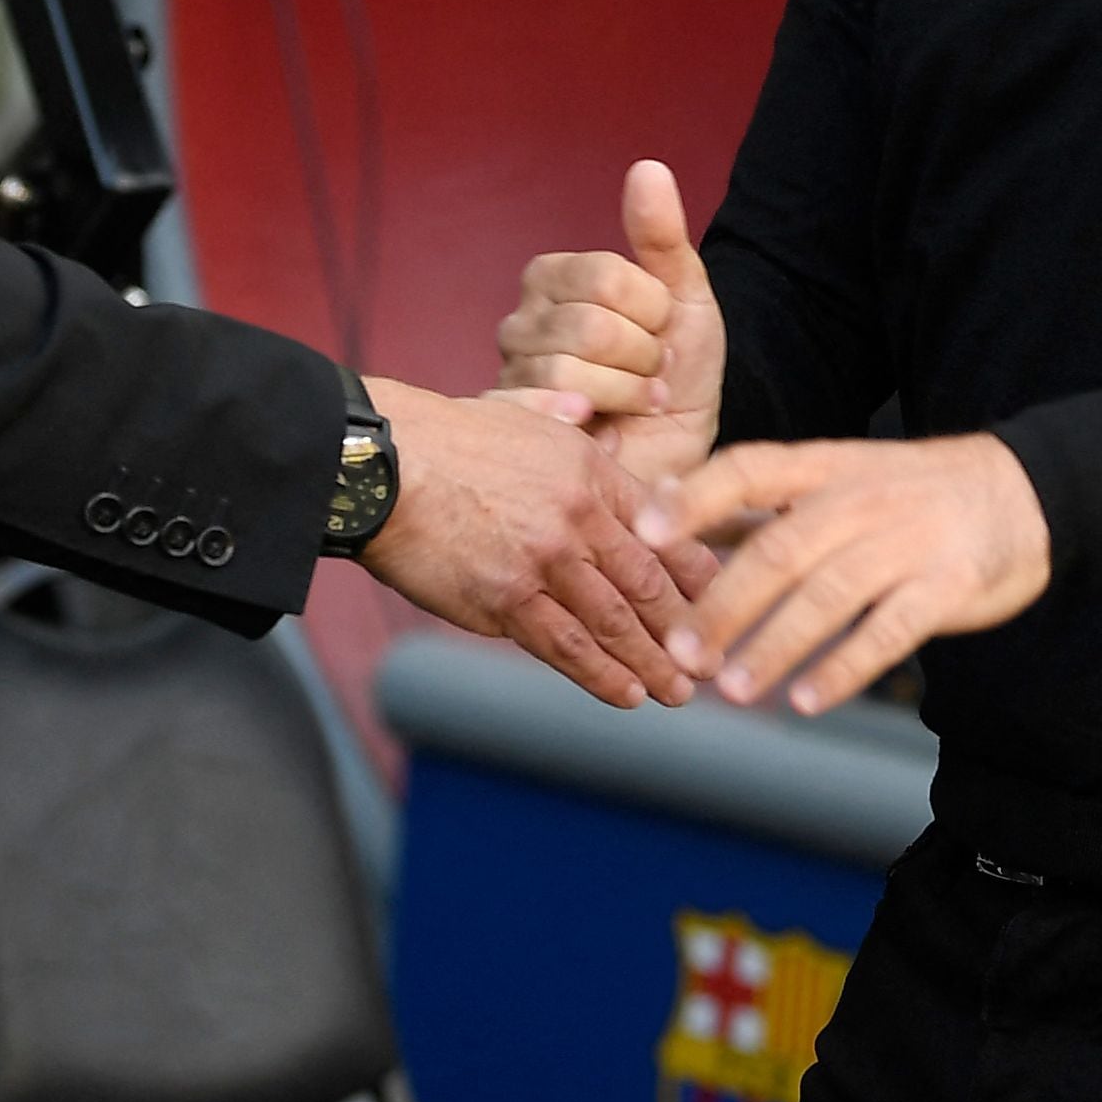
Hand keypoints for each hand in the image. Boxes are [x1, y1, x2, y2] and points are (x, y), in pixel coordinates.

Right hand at [359, 378, 709, 707]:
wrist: (381, 464)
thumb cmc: (439, 435)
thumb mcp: (515, 409)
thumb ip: (559, 414)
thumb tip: (585, 408)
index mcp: (587, 470)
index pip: (661, 527)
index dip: (696, 569)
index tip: (719, 597)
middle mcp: (578, 516)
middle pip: (648, 583)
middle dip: (687, 629)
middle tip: (709, 663)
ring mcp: (545, 561)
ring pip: (615, 623)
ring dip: (652, 664)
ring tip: (676, 693)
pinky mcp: (505, 600)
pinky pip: (565, 646)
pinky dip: (601, 674)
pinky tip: (626, 694)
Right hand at [499, 159, 725, 489]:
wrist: (679, 452)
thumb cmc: (678, 374)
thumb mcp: (684, 298)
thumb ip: (662, 237)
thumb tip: (649, 168)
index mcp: (554, 279)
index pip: (605, 277)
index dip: (653, 311)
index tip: (663, 332)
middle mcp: (521, 321)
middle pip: (590, 327)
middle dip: (642, 359)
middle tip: (651, 376)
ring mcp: (512, 375)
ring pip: (568, 375)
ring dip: (625, 396)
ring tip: (634, 405)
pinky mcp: (513, 428)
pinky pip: (545, 415)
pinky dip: (591, 424)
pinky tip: (604, 430)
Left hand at [639, 434, 1051, 715]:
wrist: (1023, 492)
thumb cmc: (908, 492)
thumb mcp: (837, 475)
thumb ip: (761, 500)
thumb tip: (668, 512)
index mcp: (825, 466)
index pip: (749, 468)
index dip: (694, 496)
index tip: (645, 531)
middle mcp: (861, 499)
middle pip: (781, 548)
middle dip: (725, 603)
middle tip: (682, 651)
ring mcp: (908, 542)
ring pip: (829, 595)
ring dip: (776, 646)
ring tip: (733, 689)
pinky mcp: (947, 586)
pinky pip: (890, 631)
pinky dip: (845, 668)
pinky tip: (806, 701)